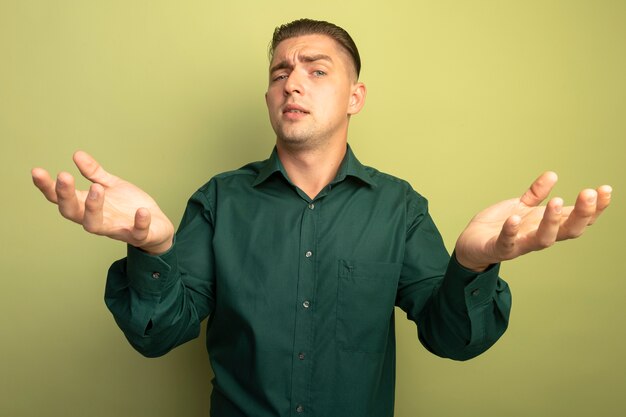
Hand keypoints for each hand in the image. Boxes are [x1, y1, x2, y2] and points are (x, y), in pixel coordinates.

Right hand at [32, 151, 174, 253]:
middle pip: (72, 212)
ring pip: (95, 225)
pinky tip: (141, 210)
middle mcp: (97, 219)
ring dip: (93, 208)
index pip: (61, 199)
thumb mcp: (112, 186)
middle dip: (66, 196)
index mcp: (88, 206)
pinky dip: (139, 223)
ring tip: (97, 188)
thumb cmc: (128, 206)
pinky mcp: (138, 236)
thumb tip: (77, 154)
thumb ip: (95, 173)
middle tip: (64, 176)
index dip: (47, 187)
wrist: (157, 226)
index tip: (37, 171)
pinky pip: (136, 233)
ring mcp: (116, 229)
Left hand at [454, 172, 611, 271]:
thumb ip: (535, 194)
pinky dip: (512, 231)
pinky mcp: (498, 249)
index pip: (576, 219)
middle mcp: (537, 236)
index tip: (605, 190)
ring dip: (552, 222)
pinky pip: (507, 243)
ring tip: (557, 202)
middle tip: (589, 193)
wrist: (471, 245)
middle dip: (582, 214)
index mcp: (545, 225)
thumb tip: (552, 175)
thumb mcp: (519, 206)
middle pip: (568, 231)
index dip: (593, 208)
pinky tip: (515, 218)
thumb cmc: (498, 227)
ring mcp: (519, 245)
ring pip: (543, 240)